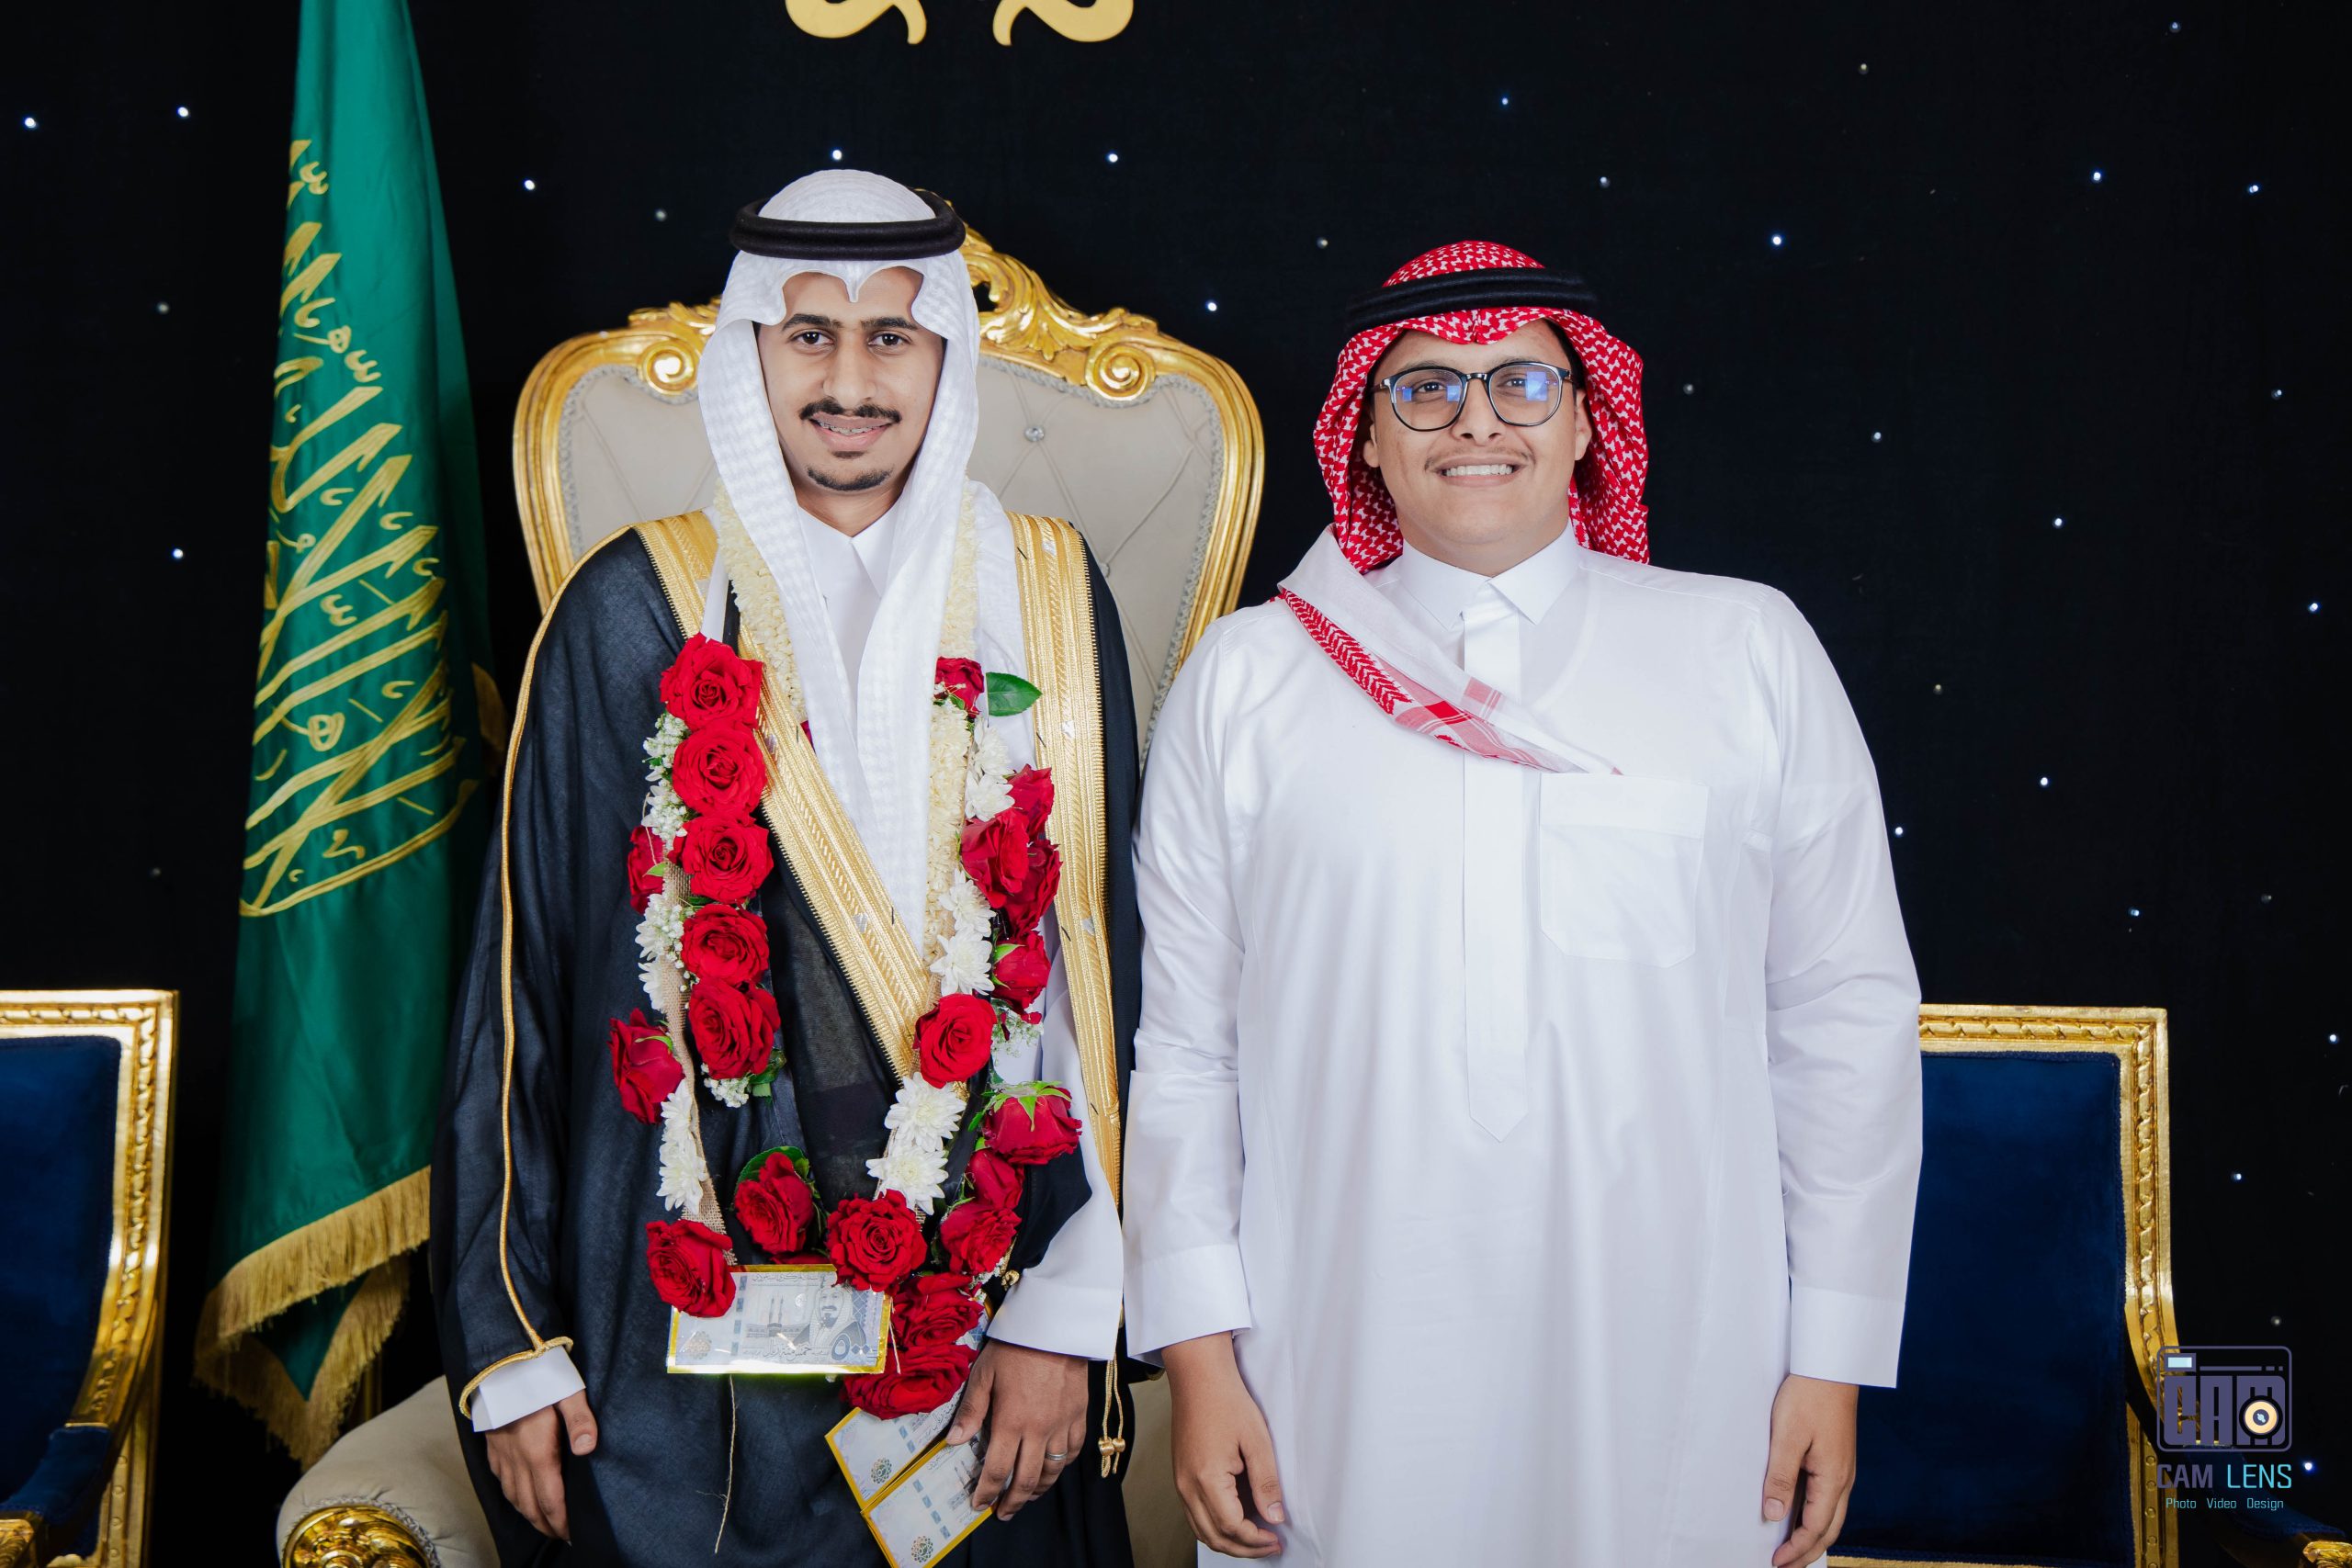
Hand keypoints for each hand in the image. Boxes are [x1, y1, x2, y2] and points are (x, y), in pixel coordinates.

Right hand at [484, 1389, 597, 1540]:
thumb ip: (580, 1420)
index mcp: (537, 1452)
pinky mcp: (493, 1449)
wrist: (498, 1365)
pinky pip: (502, 1483)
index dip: (562, 1522)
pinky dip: (514, 1499)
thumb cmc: (538, 1377)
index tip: (573, 1533)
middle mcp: (516, 1461)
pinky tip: (523, 1499)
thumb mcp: (567, 1392)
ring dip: (530, 1515)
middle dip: (548, 1526)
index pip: (550, 1500)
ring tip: (546, 1524)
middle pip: (531, 1507)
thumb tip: (588, 1448)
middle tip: (563, 1535)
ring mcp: (502, 1456)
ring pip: (514, 1498)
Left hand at [946, 1340, 1089, 1519]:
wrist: (1057, 1326)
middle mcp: (1039, 1431)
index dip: (986, 1493)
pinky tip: (1053, 1469)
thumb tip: (953, 1443)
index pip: (996, 1470)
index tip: (979, 1505)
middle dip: (1012, 1502)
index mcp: (1011, 1422)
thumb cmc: (1015, 1347)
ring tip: (1026, 1497)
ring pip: (1052, 1471)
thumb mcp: (984, 1374)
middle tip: (1002, 1513)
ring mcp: (1062, 1425)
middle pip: (1026, 1480)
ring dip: (1038, 1490)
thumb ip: (971, 1411)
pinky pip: (1072, 1452)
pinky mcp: (1079, 1416)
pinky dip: (1062, 1466)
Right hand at [1163, 1332, 1283, 1557]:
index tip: (1276, 1539)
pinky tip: (1235, 1520)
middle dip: (1243, 1548)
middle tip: (1269, 1546)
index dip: (1256, 1540)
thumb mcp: (1257, 1441)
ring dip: (1228, 1541)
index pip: (1232, 1527)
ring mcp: (1180, 1482)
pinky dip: (1214, 1526)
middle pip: (1214, 1536)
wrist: (1198, 1376)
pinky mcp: (1180, 1475)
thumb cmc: (1226, 1400)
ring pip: (1201, 1530)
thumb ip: (1266, 1482)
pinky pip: (1194, 1514)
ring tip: (1255, 1539)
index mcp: (1206, 1479)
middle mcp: (1187, 1486)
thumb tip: (1274, 1516)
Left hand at [1762, 1373, 1857, 1565]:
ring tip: (1789, 1548)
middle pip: (1829, 1529)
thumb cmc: (1809, 1397)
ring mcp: (1842, 1470)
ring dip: (1811, 1535)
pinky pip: (1828, 1498)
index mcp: (1834, 1479)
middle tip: (1784, 1566)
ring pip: (1830, 1515)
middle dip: (1807, 1551)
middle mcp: (1843, 1479)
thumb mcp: (1787, 1437)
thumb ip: (1780, 1478)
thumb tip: (1774, 1515)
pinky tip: (1797, 1514)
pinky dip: (1814, 1515)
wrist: (1830, 1368)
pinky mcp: (1836, 1459)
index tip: (1776, 1562)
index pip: (1816, 1528)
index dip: (1797, 1549)